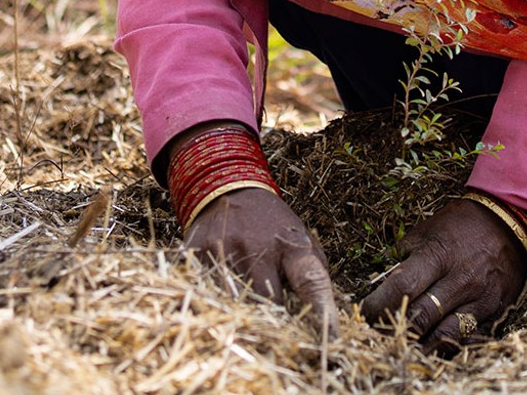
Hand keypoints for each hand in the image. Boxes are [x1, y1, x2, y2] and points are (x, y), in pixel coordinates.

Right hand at [184, 187, 339, 336]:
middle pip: (269, 304)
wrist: (229, 187)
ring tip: (243, 320)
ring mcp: (224, 249)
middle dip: (274, 324)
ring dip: (239, 317)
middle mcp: (258, 247)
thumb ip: (313, 274)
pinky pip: (203, 293)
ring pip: (233, 304)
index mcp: (291, 246)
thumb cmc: (271, 225)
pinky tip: (213, 303)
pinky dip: (210, 303)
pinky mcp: (196, 252)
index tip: (330, 339)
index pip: (312, 282)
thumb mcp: (301, 239)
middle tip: (275, 334)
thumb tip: (326, 319)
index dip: (322, 311)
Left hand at [360, 197, 526, 351]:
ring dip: (421, 345)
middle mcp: (460, 281)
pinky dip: (448, 346)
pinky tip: (435, 342)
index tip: (366, 312)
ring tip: (407, 343)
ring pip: (444, 338)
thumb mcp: (428, 229)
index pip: (402, 288)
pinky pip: (468, 340)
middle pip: (420, 319)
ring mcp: (479, 299)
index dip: (378, 305)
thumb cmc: (462, 225)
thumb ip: (404, 256)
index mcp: (439, 255)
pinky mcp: (494, 312)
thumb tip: (382, 282)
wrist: (510, 223)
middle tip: (382, 332)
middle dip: (394, 330)